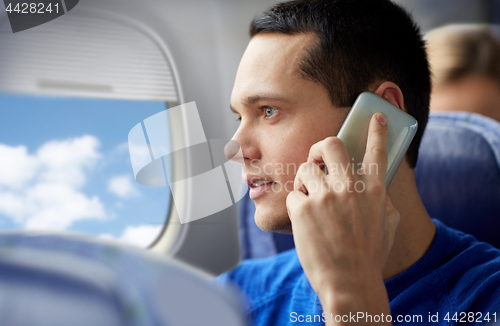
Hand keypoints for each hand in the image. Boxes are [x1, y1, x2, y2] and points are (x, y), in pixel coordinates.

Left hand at [286, 113, 399, 323]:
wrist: (350, 283)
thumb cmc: (369, 256)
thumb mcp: (387, 224)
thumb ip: (382, 199)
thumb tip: (375, 186)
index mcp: (374, 191)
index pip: (377, 152)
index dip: (377, 131)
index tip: (375, 117)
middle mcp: (350, 188)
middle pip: (330, 145)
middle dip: (319, 148)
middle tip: (316, 160)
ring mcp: (325, 197)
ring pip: (306, 168)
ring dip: (305, 181)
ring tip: (309, 198)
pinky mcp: (303, 209)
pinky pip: (294, 194)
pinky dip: (297, 205)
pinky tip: (305, 221)